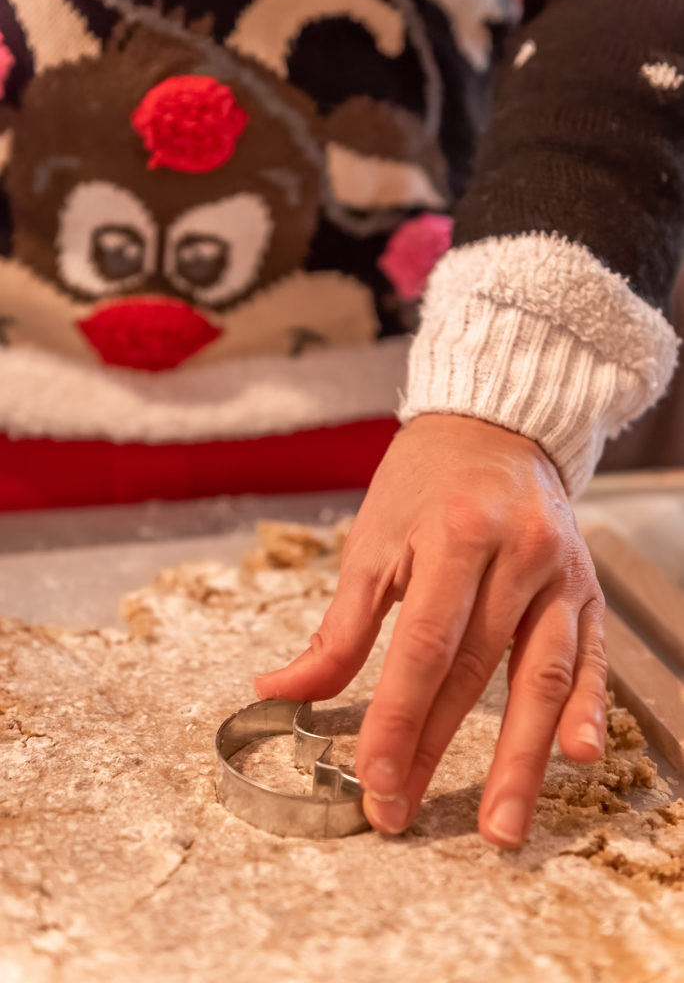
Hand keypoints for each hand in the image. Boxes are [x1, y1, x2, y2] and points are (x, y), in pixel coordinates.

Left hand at [255, 414, 606, 846]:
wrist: (495, 427)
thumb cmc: (426, 482)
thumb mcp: (373, 541)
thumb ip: (339, 627)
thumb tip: (281, 691)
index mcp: (455, 536)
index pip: (424, 647)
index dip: (396, 718)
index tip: (372, 778)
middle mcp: (516, 555)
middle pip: (476, 671)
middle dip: (437, 750)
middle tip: (405, 811)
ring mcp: (559, 573)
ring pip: (543, 676)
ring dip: (521, 758)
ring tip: (501, 824)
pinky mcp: (585, 589)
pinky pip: (592, 656)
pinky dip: (589, 707)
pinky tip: (580, 755)